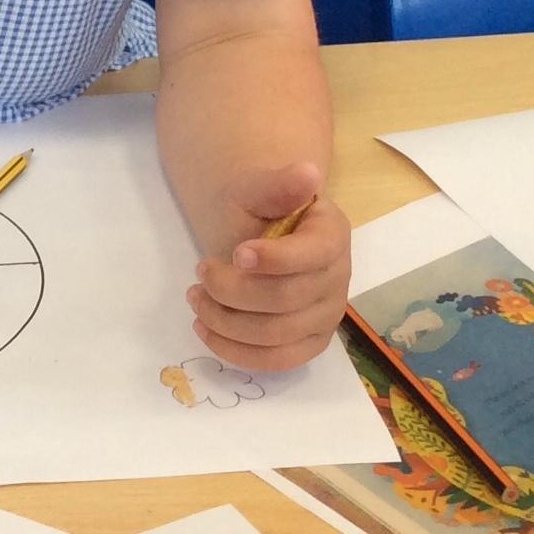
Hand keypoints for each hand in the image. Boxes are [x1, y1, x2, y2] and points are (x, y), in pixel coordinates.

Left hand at [187, 163, 350, 370]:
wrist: (257, 235)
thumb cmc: (259, 210)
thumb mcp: (258, 188)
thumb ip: (278, 184)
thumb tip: (308, 173)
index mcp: (332, 234)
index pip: (313, 255)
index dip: (275, 259)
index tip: (236, 253)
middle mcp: (338, 278)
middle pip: (287, 299)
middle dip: (233, 289)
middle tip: (200, 271)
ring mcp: (326, 316)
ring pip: (277, 334)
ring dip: (226, 320)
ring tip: (196, 298)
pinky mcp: (309, 344)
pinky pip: (277, 361)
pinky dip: (236, 351)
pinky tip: (205, 329)